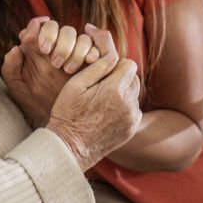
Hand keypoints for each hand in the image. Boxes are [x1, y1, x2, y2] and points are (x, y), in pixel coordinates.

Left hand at [1, 18, 100, 125]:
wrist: (57, 122)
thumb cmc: (35, 104)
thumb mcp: (18, 89)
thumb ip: (10, 69)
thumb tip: (16, 48)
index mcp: (38, 49)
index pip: (39, 27)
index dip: (41, 31)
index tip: (42, 48)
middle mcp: (57, 46)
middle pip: (60, 27)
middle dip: (59, 40)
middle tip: (55, 61)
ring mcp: (76, 52)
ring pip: (79, 36)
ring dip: (75, 49)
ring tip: (69, 69)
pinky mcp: (92, 60)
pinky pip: (95, 47)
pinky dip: (92, 52)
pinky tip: (88, 62)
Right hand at [44, 25, 142, 171]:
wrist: (69, 148)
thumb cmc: (68, 113)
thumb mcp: (76, 84)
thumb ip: (98, 66)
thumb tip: (112, 54)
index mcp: (115, 89)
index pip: (129, 64)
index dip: (116, 64)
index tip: (103, 70)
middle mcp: (128, 103)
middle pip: (133, 78)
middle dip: (120, 77)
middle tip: (101, 84)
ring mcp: (131, 118)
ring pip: (134, 94)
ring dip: (123, 92)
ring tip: (102, 99)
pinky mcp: (131, 129)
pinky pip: (134, 110)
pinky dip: (124, 107)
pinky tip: (106, 112)